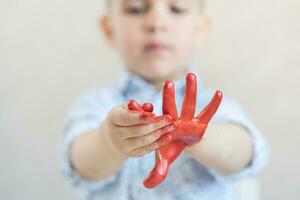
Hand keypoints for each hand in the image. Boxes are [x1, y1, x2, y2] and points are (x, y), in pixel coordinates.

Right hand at [102, 102, 176, 158]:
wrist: (113, 136)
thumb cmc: (124, 116)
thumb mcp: (127, 108)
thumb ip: (138, 107)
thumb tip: (150, 106)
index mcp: (114, 119)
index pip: (127, 118)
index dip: (141, 117)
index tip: (156, 115)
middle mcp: (116, 134)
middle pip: (137, 131)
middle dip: (155, 125)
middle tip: (169, 119)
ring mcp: (124, 146)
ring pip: (144, 141)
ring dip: (160, 133)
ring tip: (172, 126)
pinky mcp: (132, 154)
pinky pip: (147, 149)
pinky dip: (159, 143)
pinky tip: (169, 136)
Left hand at [143, 73, 222, 187]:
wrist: (182, 141)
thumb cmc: (170, 146)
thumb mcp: (164, 159)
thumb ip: (156, 171)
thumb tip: (145, 186)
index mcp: (164, 127)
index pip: (157, 120)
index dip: (152, 114)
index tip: (146, 105)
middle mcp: (176, 120)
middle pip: (173, 107)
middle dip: (169, 96)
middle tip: (168, 82)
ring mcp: (190, 119)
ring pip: (190, 103)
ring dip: (191, 90)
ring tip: (191, 75)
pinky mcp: (202, 122)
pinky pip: (209, 112)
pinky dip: (213, 104)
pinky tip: (219, 93)